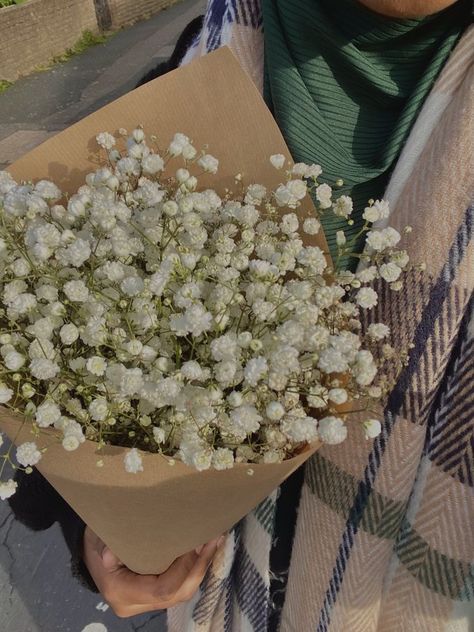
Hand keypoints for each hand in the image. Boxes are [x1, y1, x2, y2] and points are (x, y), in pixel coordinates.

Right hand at [83, 526, 223, 616]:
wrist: (89, 552)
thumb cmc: (96, 541)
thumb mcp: (99, 538)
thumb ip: (108, 546)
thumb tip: (110, 555)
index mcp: (123, 593)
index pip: (163, 589)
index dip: (183, 567)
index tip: (195, 542)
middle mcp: (135, 604)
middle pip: (177, 594)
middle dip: (199, 567)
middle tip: (214, 539)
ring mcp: (145, 603)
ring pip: (181, 593)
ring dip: (200, 567)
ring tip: (214, 541)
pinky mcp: (153, 595)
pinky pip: (178, 587)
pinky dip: (192, 569)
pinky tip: (203, 549)